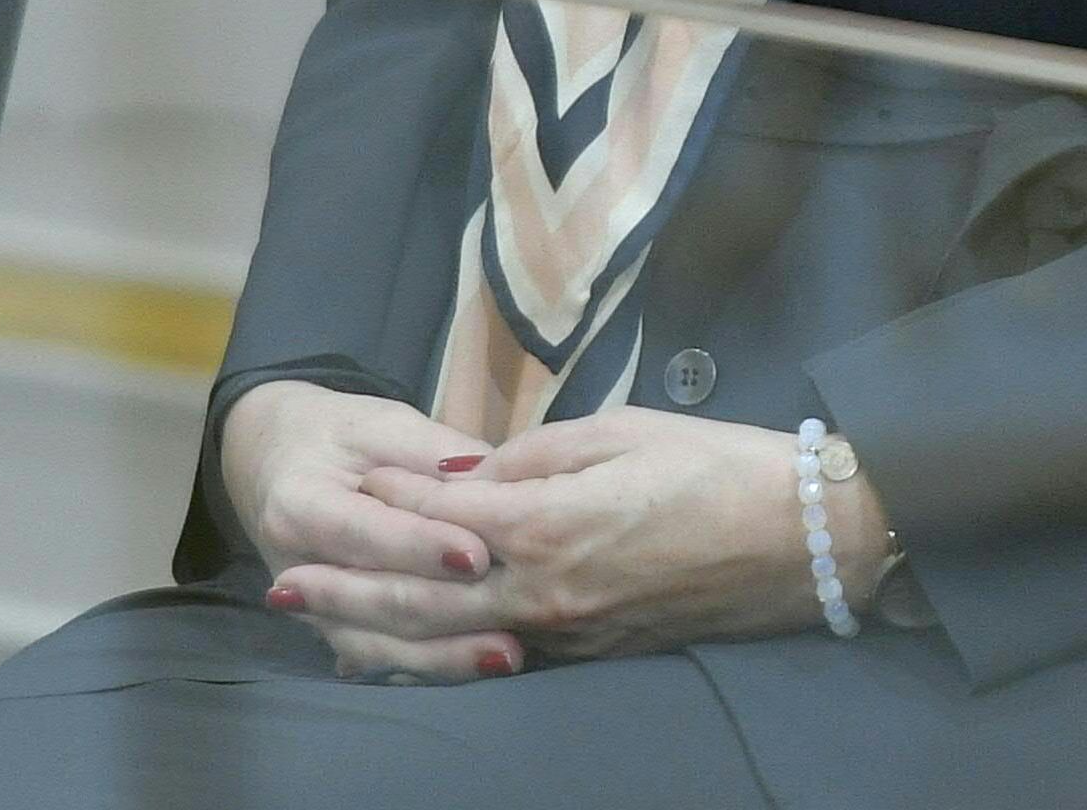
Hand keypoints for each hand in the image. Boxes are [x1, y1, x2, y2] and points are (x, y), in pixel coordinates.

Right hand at [218, 380, 519, 682]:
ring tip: (504, 657)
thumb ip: (435, 451)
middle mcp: (295, 568)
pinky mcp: (332, 627)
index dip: (420, 548)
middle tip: (511, 623)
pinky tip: (474, 669)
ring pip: (376, 644)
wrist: (274, 462)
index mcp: (299, 505)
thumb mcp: (383, 423)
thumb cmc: (338, 435)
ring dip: (442, 657)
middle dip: (445, 615)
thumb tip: (497, 477)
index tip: (477, 556)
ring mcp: (311, 609)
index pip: (364, 534)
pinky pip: (379, 655)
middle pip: (373, 603)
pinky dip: (426, 666)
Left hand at [324, 409, 891, 665]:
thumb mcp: (628, 431)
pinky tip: (408, 646)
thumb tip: (477, 474)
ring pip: (446, 637)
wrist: (803, 537)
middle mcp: (543, 590)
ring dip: (376, 627)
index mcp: (550, 523)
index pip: (442, 509)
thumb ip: (540, 453)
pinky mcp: (592, 650)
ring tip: (320, 620)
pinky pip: (493, 655)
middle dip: (346, 582)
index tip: (346, 476)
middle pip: (421, 591)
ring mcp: (565, 630)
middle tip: (283, 578)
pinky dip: (437, 650)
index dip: (391, 491)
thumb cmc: (723, 467)